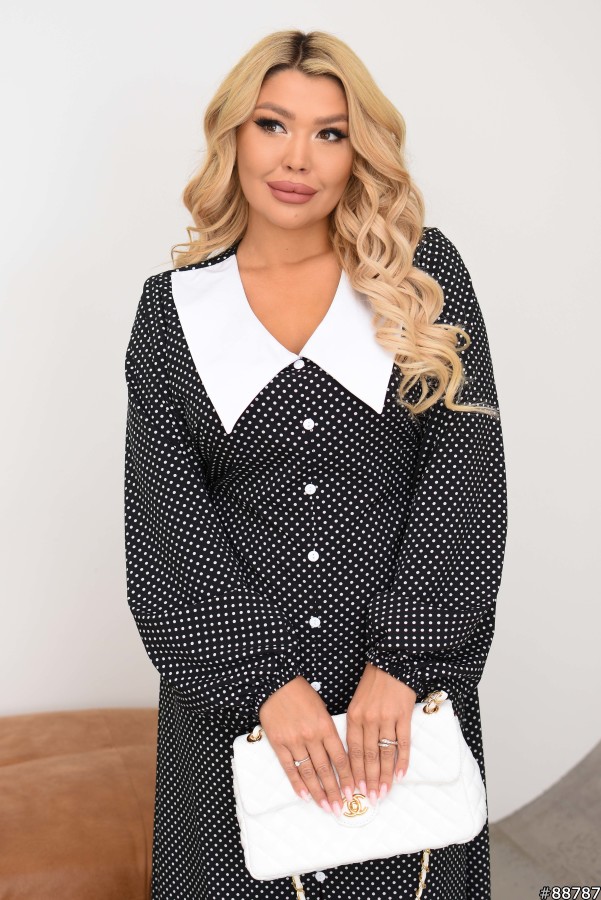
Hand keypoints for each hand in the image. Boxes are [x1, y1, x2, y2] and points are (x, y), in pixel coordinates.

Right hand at [258, 676, 355, 816]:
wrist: (276, 683)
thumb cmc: (302, 694)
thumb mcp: (322, 709)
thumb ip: (330, 731)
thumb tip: (339, 757)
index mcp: (326, 726)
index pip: (340, 758)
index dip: (347, 777)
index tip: (353, 792)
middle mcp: (311, 736)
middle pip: (325, 769)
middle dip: (334, 791)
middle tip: (341, 808)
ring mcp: (294, 741)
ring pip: (308, 772)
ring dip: (318, 792)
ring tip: (326, 806)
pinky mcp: (278, 743)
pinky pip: (289, 767)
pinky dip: (297, 783)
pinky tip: (304, 795)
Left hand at [346, 662, 416, 804]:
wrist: (391, 662)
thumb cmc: (372, 684)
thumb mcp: (357, 702)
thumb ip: (356, 726)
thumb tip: (355, 754)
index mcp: (354, 716)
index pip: (353, 751)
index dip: (354, 773)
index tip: (354, 790)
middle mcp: (368, 719)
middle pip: (368, 756)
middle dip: (369, 780)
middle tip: (370, 798)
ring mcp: (387, 718)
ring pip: (385, 753)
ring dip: (385, 775)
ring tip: (384, 792)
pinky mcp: (403, 715)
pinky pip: (403, 743)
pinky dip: (402, 760)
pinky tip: (400, 775)